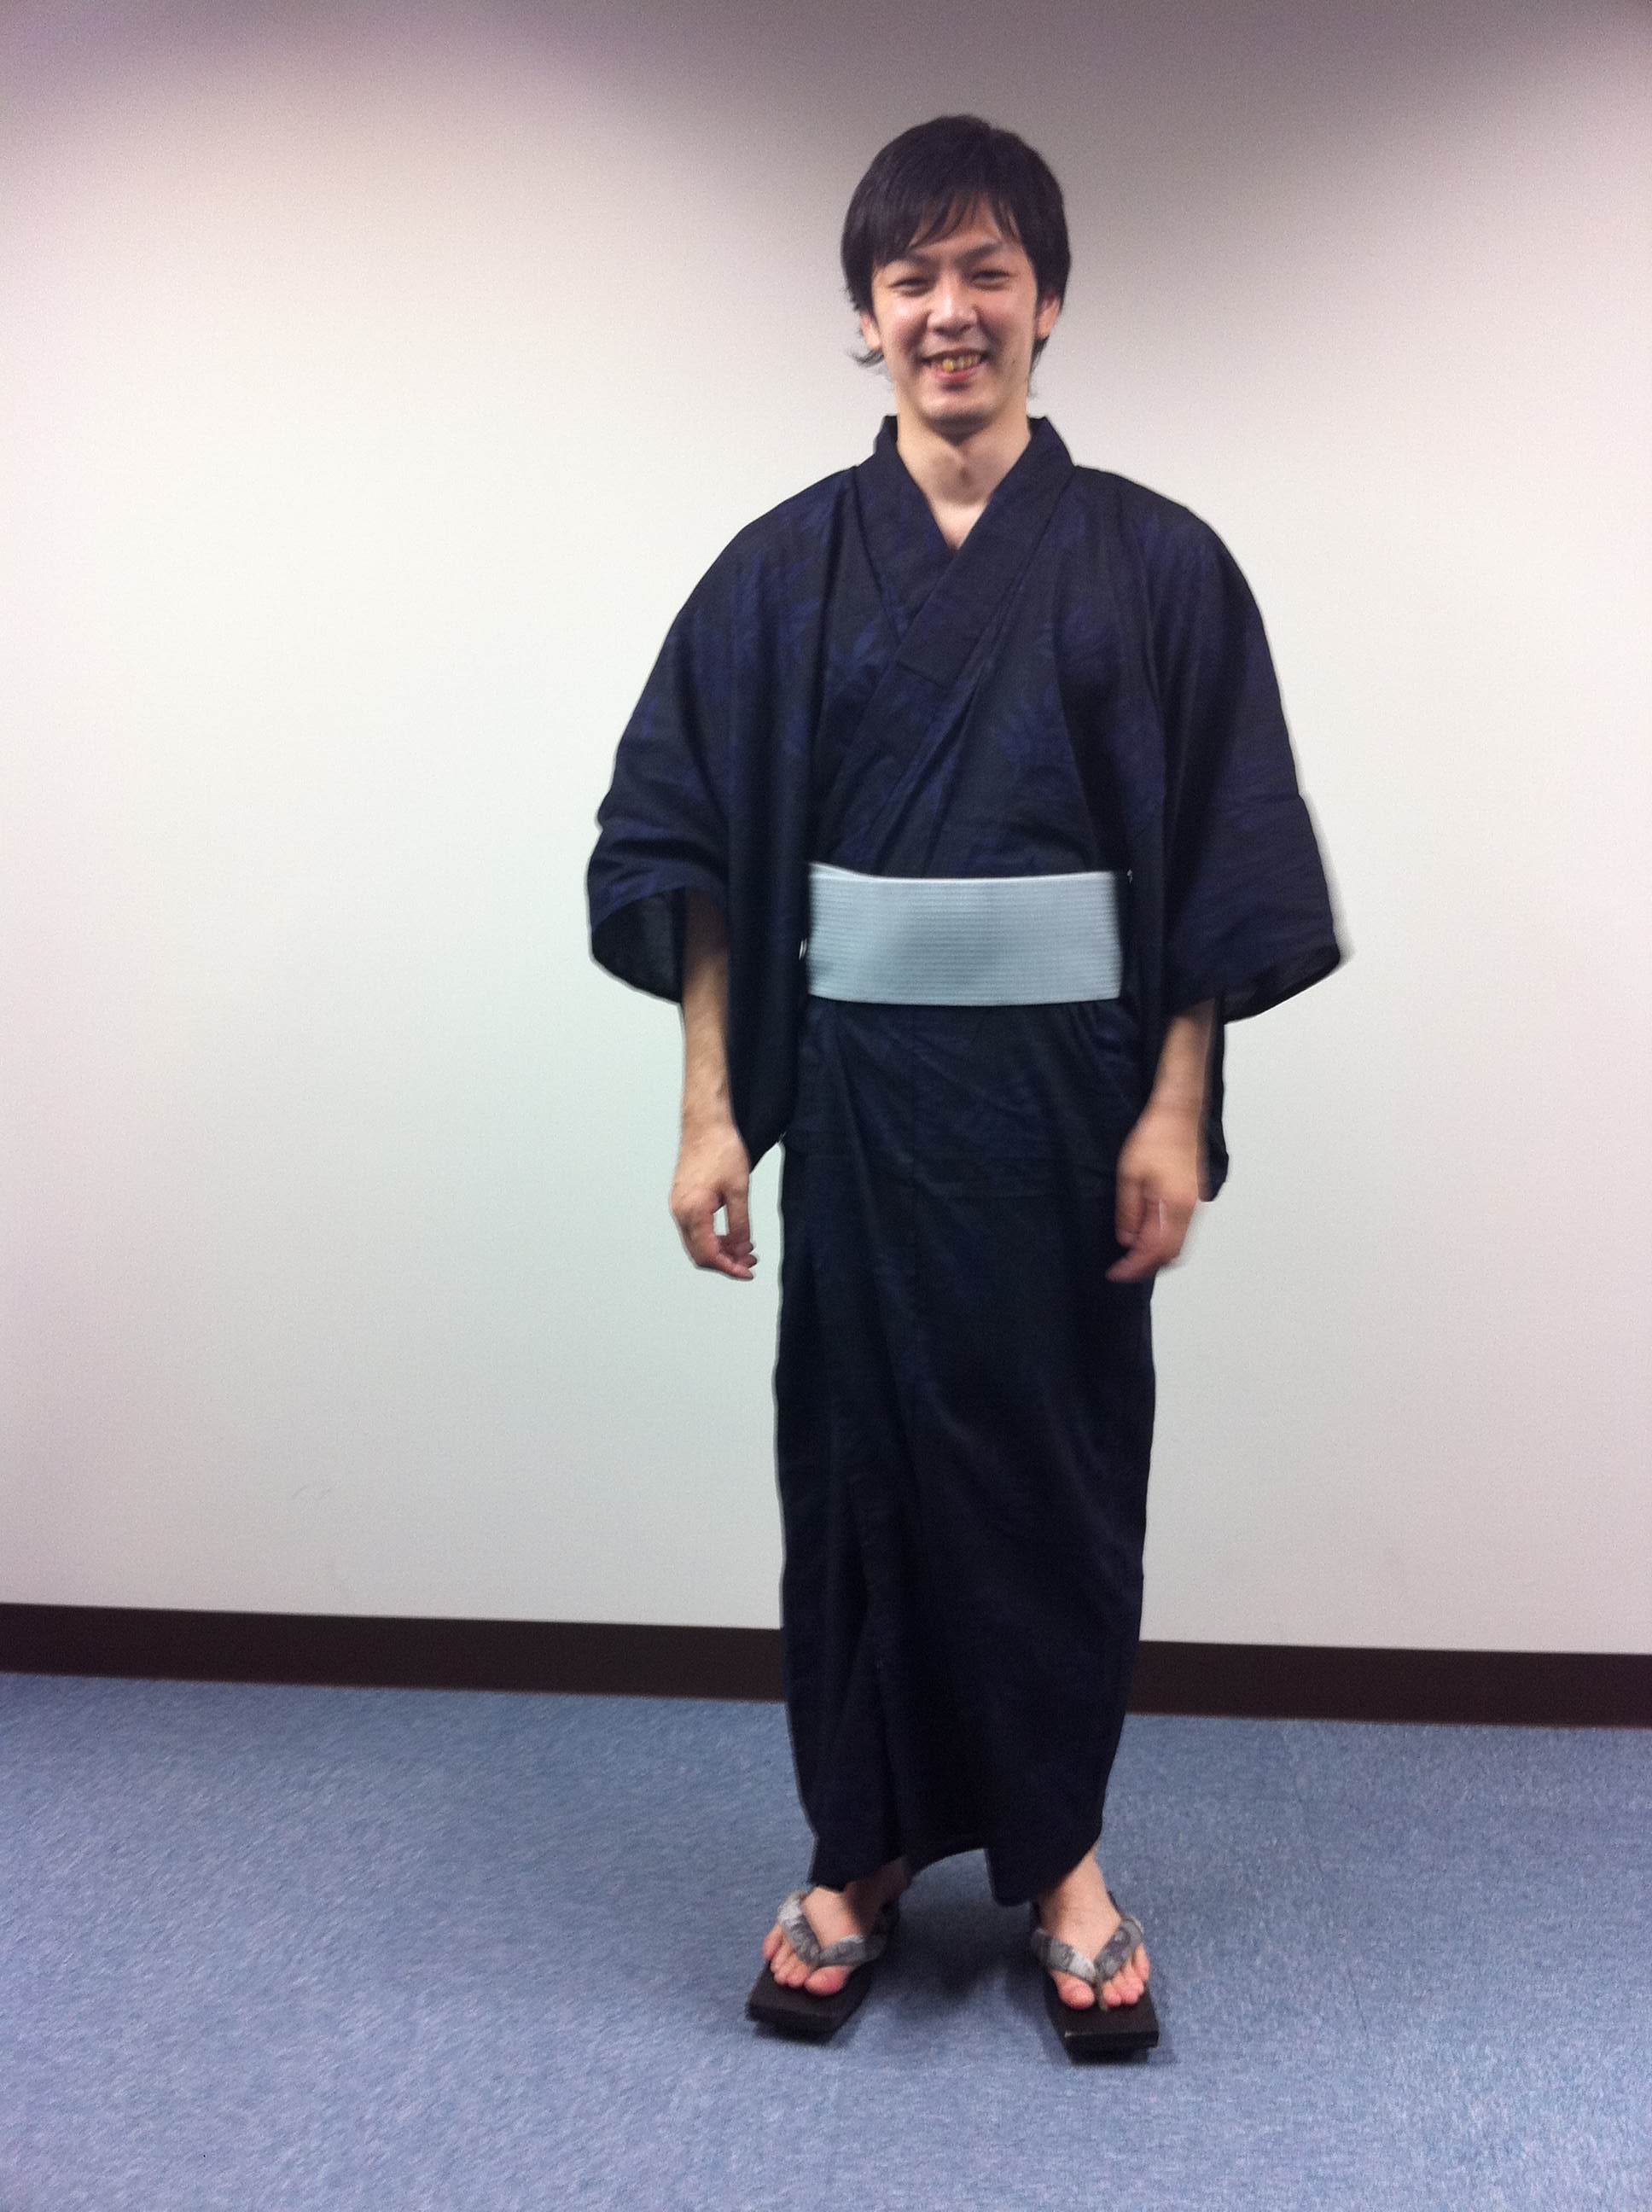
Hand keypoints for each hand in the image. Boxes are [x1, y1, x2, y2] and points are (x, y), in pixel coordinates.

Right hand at [670, 1115, 757, 1279]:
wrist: (705, 1123)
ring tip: (745, 1249)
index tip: (748, 1272)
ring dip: (720, 1251)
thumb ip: (740, 1225)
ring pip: (697, 1243)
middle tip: (751, 1262)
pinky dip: (713, 1237)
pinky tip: (732, 1234)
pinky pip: (694, 1229)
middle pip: (700, 1254)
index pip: (709, 1255)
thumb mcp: (739, 1190)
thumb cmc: (721, 1149)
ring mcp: (678, 1206)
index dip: (730, 1268)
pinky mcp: (682, 1200)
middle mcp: (680, 1212)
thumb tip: (741, 1251)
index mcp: (692, 1211)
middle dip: (726, 1262)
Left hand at [1105, 1099, 1207, 1282]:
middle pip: (1172, 1254)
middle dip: (1147, 1267)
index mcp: (1175, 1206)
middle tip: (1122, 1270)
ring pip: (1179, 1245)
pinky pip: (1181, 1231)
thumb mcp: (1129, 1175)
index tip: (1115, 1273)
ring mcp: (1195, 1205)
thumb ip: (1129, 1211)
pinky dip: (1164, 1242)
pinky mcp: (1194, 1198)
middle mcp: (1190, 1210)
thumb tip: (1127, 1241)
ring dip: (1156, 1256)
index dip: (1135, 1267)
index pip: (1156, 1250)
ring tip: (1131, 1258)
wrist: (1178, 1115)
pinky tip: (1146, 1237)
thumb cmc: (1153, 1138)